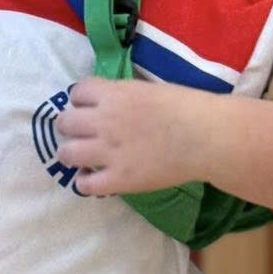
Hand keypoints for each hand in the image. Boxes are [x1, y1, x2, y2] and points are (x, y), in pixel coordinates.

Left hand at [54, 77, 214, 196]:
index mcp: (114, 94)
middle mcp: (104, 120)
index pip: (77, 93)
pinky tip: (95, 179)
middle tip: (84, 134)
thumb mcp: (149, 89)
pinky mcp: (118, 179)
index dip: (81, 101)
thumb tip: (111, 101)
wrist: (208, 136)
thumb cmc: (187, 108)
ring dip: (72, 154)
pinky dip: (86, 183)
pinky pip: (85, 185)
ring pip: (66, 153)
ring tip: (83, 158)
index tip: (90, 109)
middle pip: (64, 122)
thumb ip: (124, 95)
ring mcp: (109, 151)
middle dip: (72, 127)